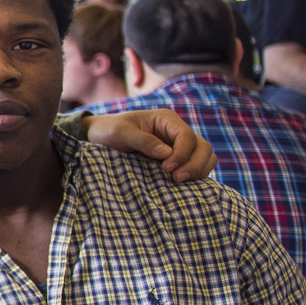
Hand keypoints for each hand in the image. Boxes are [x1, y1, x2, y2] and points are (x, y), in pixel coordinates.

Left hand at [79, 109, 215, 181]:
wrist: (100, 137)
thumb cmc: (109, 130)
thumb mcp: (120, 133)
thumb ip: (143, 141)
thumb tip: (167, 154)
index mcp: (166, 119)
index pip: (186, 136)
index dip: (182, 154)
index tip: (166, 168)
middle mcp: (177, 131)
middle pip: (203, 147)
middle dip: (194, 164)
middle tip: (176, 179)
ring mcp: (179, 145)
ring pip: (205, 156)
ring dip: (198, 170)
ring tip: (179, 182)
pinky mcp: (178, 159)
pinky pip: (197, 166)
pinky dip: (196, 175)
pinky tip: (182, 184)